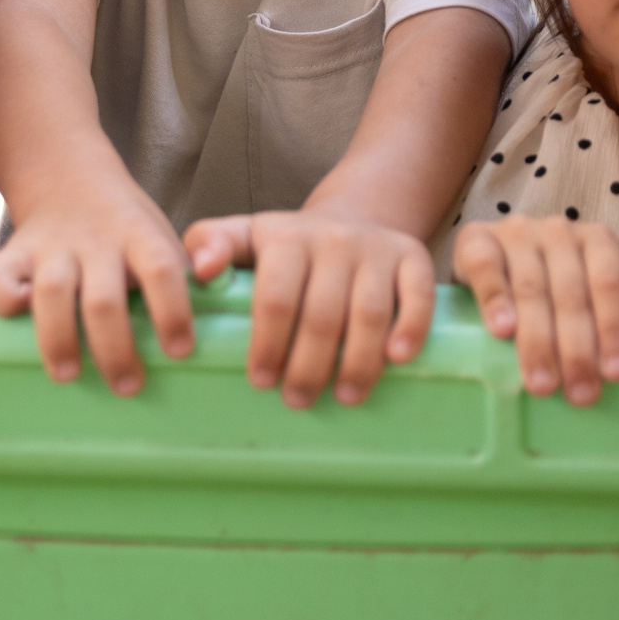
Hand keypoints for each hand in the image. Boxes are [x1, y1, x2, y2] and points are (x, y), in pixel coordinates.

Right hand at [0, 172, 194, 395]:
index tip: (180, 351)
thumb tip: (219, 306)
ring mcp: (52, 246)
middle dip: (115, 347)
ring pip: (52, 291)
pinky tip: (14, 321)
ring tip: (69, 374)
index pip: (162, 269)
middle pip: (105, 296)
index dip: (173, 310)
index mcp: (140, 236)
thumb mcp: (161, 236)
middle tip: (128, 387)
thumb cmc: (125, 228)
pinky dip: (2, 299)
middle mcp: (96, 241)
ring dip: (59, 337)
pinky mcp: (14, 252)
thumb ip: (181, 272)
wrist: (68, 176)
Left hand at [185, 212, 434, 408]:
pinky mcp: (414, 255)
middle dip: (308, 364)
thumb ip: (210, 244)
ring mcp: (377, 247)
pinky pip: (419, 293)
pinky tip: (398, 359)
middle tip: (297, 400)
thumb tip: (199, 271)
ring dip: (358, 361)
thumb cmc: (288, 248)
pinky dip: (412, 327)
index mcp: (287, 237)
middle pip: (321, 314)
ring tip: (344, 396)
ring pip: (369, 311)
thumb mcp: (244, 236)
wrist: (352, 220)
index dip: (267, 343)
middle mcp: (333, 238)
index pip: (275, 297)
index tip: (260, 381)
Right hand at [450, 217, 618, 405]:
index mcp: (596, 239)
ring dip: (538, 339)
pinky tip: (502, 332)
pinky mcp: (474, 238)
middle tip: (583, 394)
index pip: (610, 280)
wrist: (491, 266)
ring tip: (543, 385)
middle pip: (571, 292)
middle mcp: (558, 229)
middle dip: (579, 348)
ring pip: (531, 288)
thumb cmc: (558, 284)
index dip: (614, 326)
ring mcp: (516, 233)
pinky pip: (486, 267)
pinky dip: (495, 300)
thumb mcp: (602, 281)